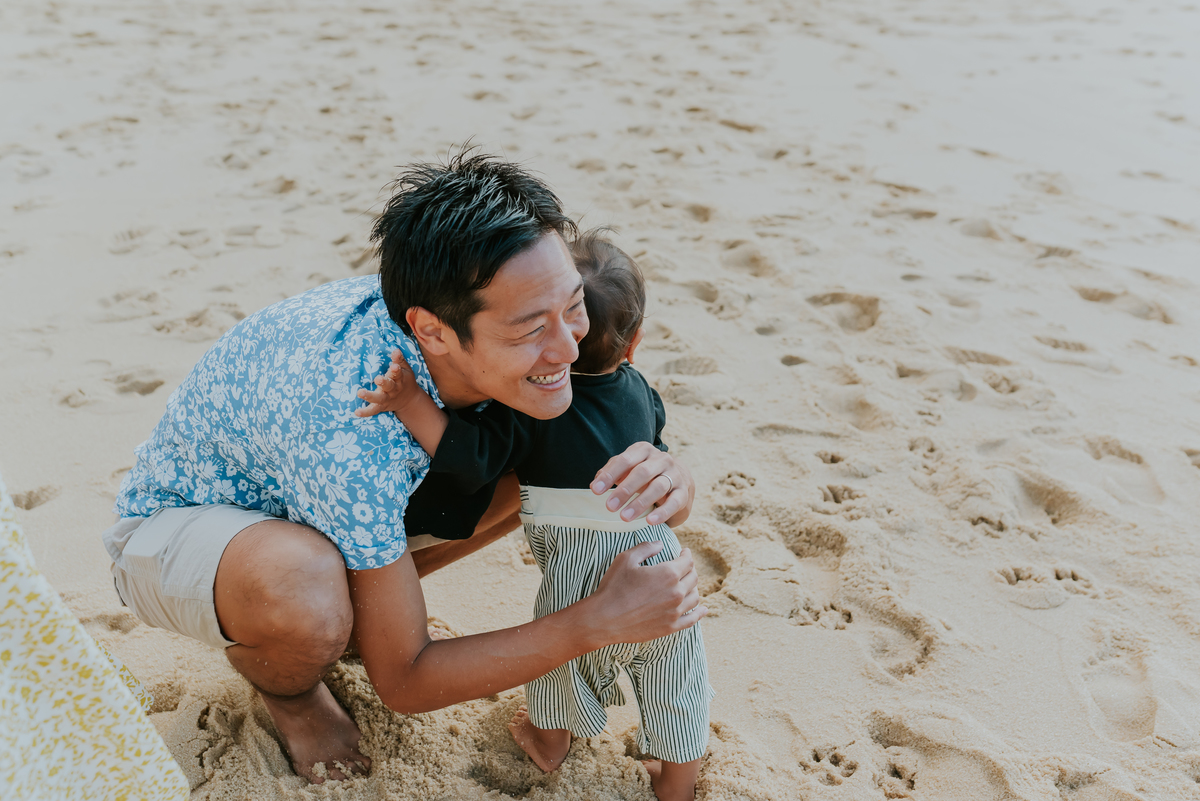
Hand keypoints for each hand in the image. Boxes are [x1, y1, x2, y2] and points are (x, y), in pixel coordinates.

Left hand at [355, 349, 415, 417]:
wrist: (409, 401)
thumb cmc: (404, 381)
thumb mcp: (405, 370)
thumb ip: (399, 360)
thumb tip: (395, 350)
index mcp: (399, 379)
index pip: (398, 373)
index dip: (396, 370)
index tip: (394, 366)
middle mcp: (393, 390)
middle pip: (389, 386)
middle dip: (384, 382)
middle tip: (378, 379)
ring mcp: (387, 399)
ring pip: (379, 398)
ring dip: (370, 396)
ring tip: (360, 393)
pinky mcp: (381, 406)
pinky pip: (373, 410)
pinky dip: (365, 412)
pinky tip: (356, 412)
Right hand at [586, 541, 706, 644]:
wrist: (604, 619)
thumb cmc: (613, 587)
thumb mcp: (626, 559)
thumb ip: (646, 547)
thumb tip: (660, 544)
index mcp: (668, 573)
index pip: (687, 561)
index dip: (686, 554)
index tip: (684, 552)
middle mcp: (676, 592)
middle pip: (693, 578)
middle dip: (690, 570)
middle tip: (684, 568)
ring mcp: (675, 611)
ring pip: (695, 597)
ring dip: (693, 588)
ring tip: (688, 585)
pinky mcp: (671, 627)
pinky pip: (692, 619)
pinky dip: (700, 613)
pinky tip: (703, 609)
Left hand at [590, 443, 694, 525]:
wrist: (678, 479)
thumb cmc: (645, 474)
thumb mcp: (628, 468)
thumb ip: (611, 472)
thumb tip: (595, 484)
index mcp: (644, 450)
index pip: (625, 460)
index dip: (610, 475)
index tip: (596, 491)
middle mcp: (661, 459)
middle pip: (642, 472)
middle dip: (624, 490)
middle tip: (609, 507)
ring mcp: (675, 474)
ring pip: (658, 487)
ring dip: (640, 503)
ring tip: (624, 517)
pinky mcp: (683, 492)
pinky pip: (674, 502)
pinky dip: (662, 512)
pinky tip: (650, 521)